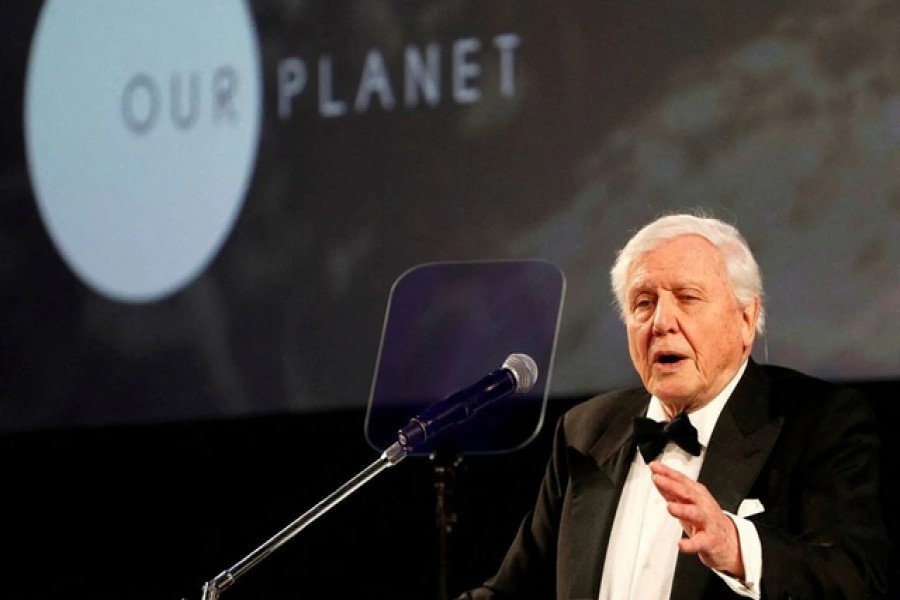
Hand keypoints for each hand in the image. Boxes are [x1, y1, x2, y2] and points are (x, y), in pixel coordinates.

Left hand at [649, 461, 744, 578]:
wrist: (729, 541)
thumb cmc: (706, 519)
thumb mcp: (689, 502)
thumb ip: (672, 491)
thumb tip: (656, 477)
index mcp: (697, 494)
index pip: (682, 480)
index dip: (668, 473)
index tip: (654, 466)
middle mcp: (703, 505)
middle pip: (687, 493)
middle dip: (672, 485)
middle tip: (657, 479)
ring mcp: (707, 522)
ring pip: (695, 514)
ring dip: (682, 510)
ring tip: (670, 507)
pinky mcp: (709, 541)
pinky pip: (699, 543)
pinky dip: (690, 544)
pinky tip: (681, 544)